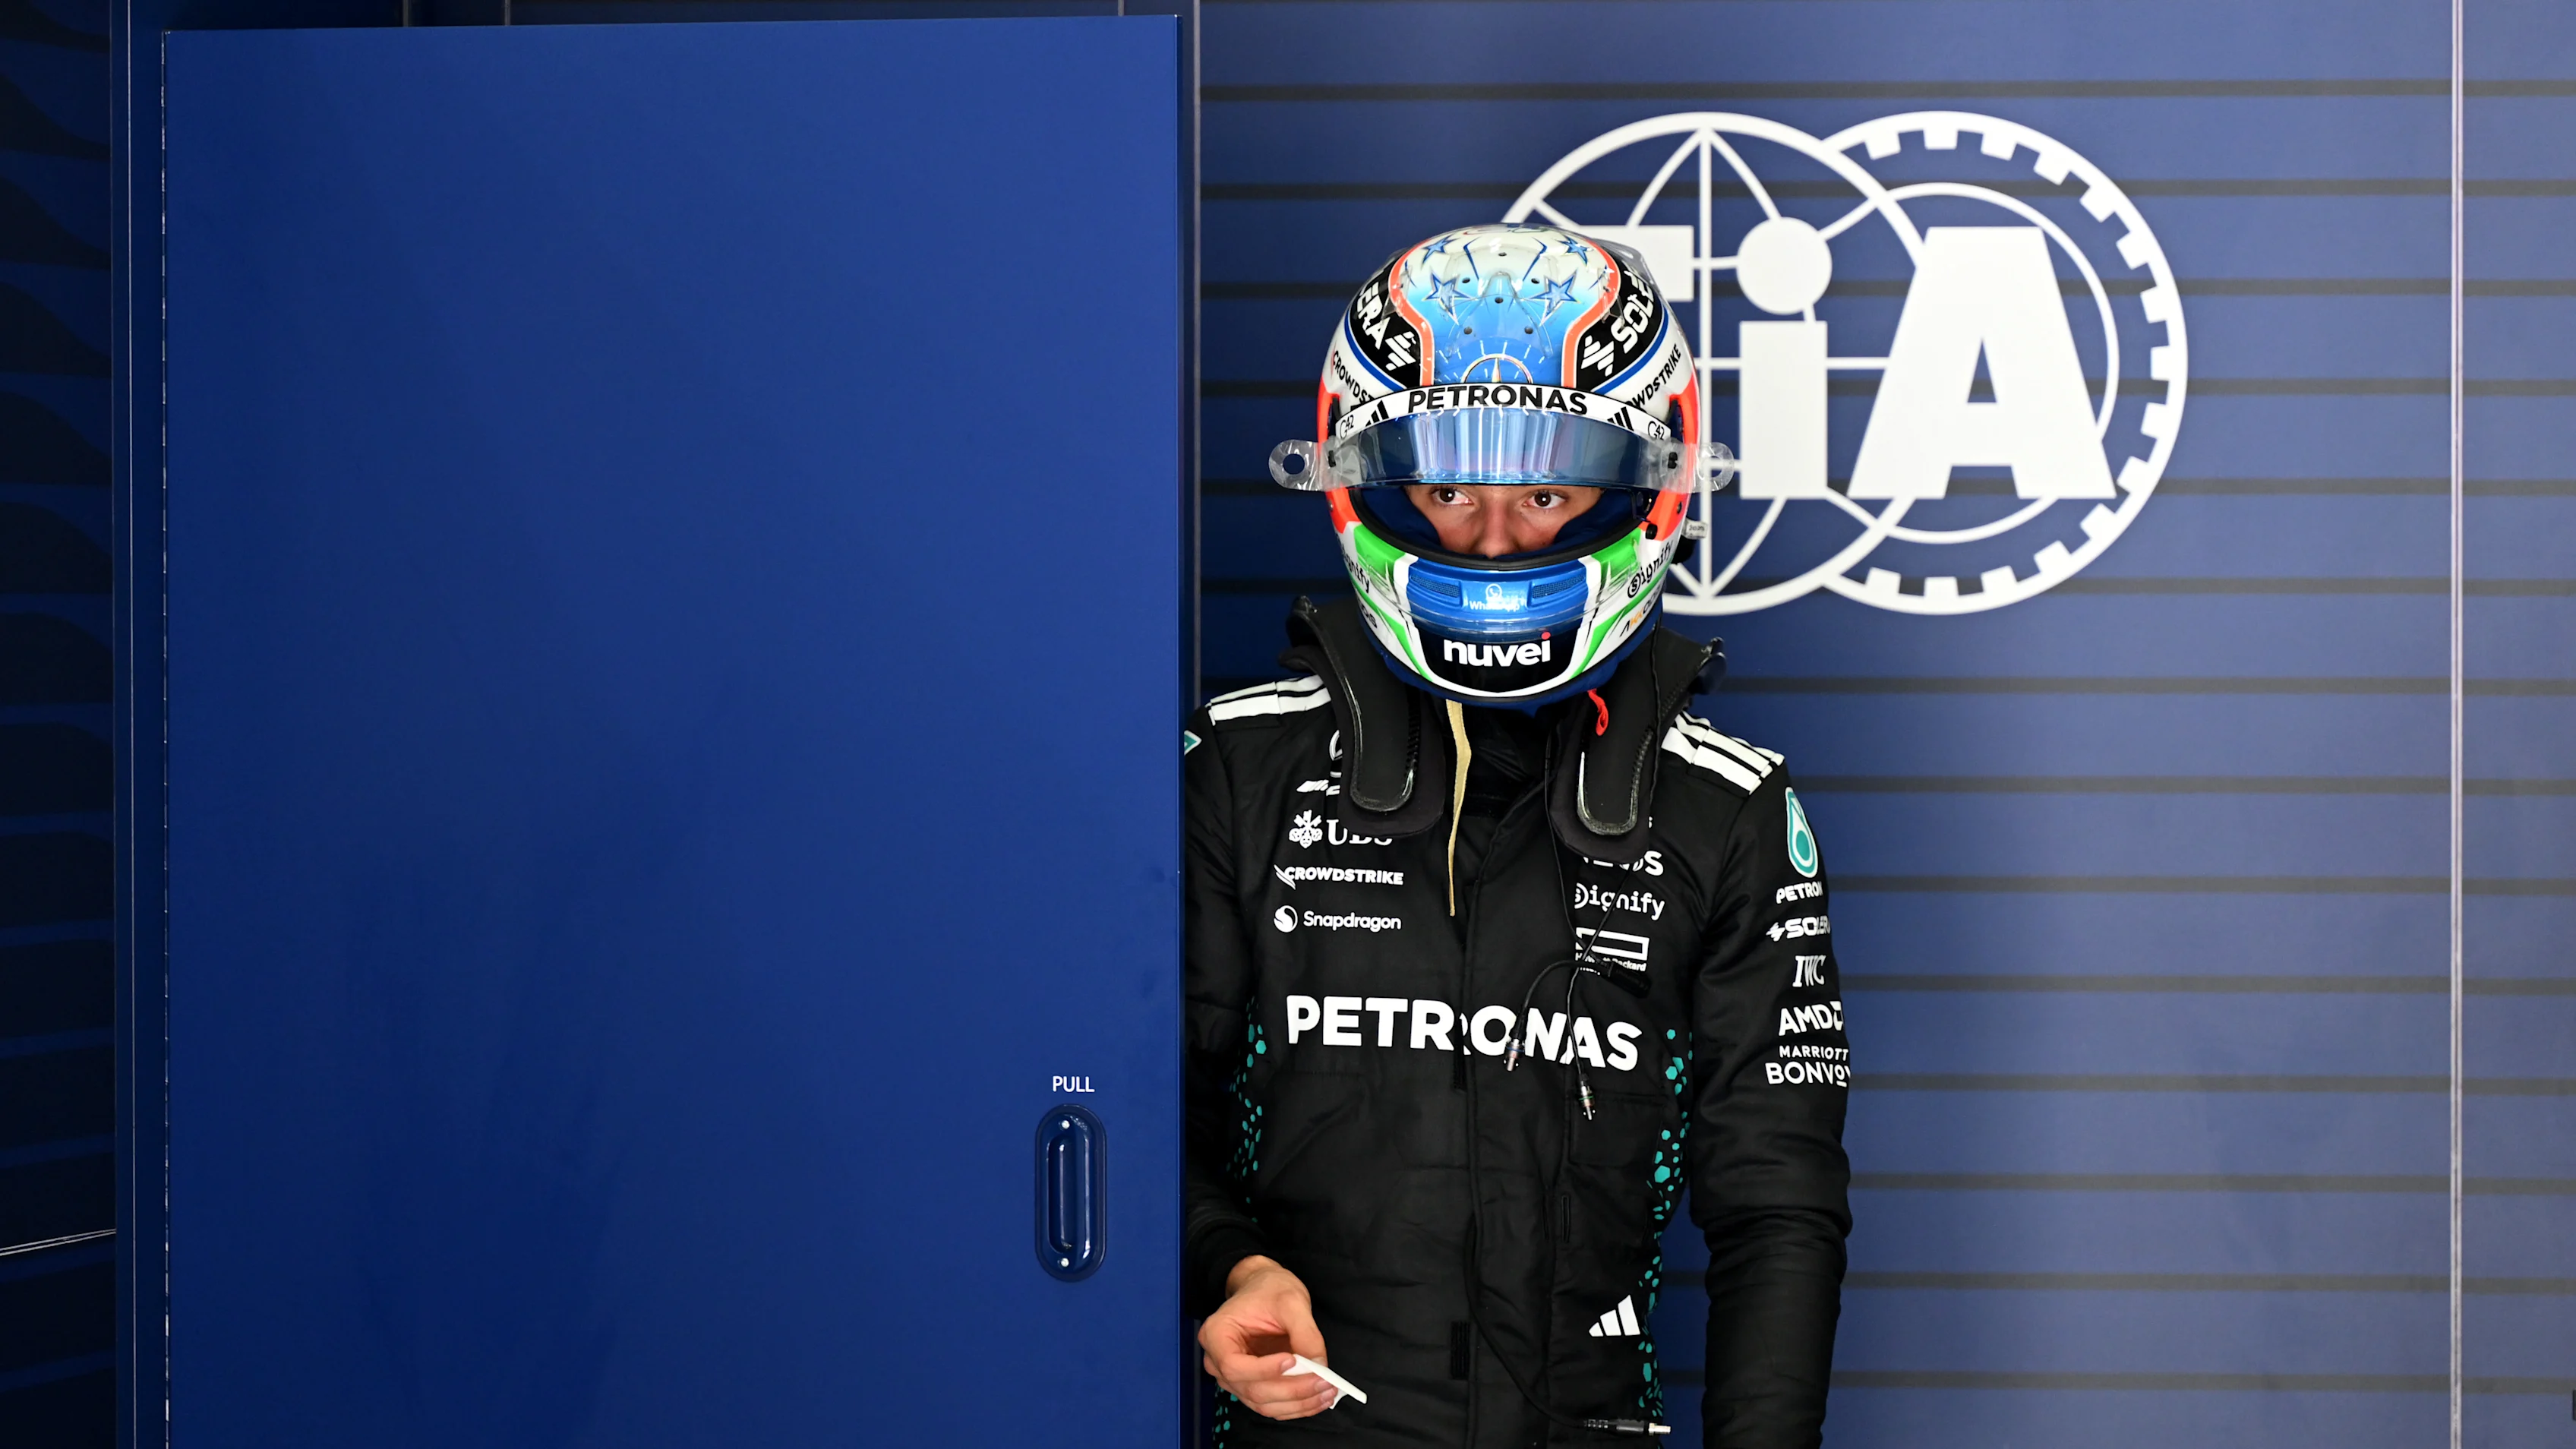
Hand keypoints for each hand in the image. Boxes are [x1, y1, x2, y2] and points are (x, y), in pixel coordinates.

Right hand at [1199, 1256, 1335, 1419]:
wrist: (1264, 1290)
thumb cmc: (1270, 1289)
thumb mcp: (1290, 1301)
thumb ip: (1304, 1333)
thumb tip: (1319, 1365)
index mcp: (1216, 1335)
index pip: (1234, 1366)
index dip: (1265, 1370)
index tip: (1294, 1360)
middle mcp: (1217, 1362)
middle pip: (1252, 1390)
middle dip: (1292, 1390)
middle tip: (1325, 1381)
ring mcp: (1233, 1379)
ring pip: (1263, 1404)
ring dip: (1298, 1403)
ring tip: (1327, 1392)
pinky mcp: (1250, 1387)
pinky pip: (1271, 1406)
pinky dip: (1296, 1406)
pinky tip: (1318, 1398)